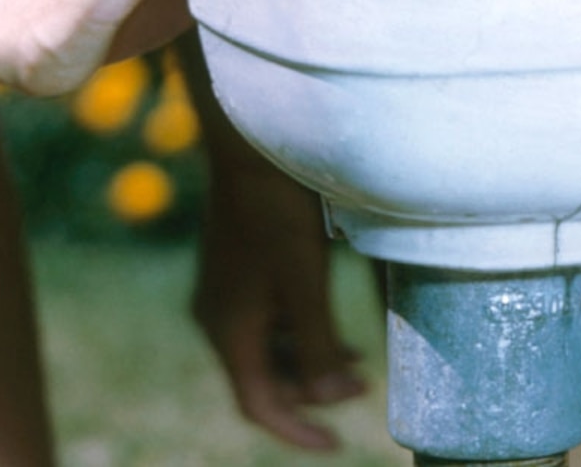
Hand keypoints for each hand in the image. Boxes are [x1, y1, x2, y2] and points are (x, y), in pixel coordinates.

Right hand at [193, 136, 367, 449]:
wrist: (248, 145)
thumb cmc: (278, 211)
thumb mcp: (304, 283)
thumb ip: (316, 345)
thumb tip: (333, 399)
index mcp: (228, 330)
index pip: (258, 404)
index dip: (298, 430)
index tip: (338, 445)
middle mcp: (217, 317)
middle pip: (262, 378)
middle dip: (310, 392)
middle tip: (363, 385)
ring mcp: (224, 292)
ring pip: (266, 348)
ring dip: (307, 361)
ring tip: (357, 360)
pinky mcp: (235, 269)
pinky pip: (265, 320)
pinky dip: (297, 332)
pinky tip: (330, 321)